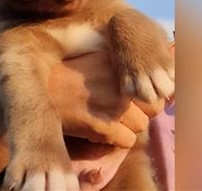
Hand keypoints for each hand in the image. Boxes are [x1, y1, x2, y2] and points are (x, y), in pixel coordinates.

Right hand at [48, 50, 164, 148]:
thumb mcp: (99, 60)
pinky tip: (100, 129)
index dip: (146, 95)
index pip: (154, 84)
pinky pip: (128, 141)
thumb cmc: (70, 77)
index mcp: (121, 64)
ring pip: (141, 126)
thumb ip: (123, 65)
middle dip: (139, 111)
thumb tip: (159, 63)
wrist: (42, 93)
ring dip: (127, 126)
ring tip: (107, 118)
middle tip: (119, 110)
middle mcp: (121, 83)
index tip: (136, 99)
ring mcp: (113, 105)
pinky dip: (116, 140)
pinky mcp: (104, 126)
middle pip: (152, 107)